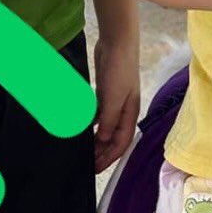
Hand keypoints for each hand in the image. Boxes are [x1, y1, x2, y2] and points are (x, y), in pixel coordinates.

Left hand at [93, 37, 140, 173]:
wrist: (117, 43)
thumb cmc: (119, 70)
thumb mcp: (113, 98)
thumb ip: (108, 121)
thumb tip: (102, 141)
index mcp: (130, 114)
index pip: (122, 143)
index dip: (110, 158)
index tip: (95, 169)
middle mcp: (124, 110)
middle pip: (114, 137)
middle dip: (102, 152)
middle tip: (87, 164)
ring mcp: (114, 101)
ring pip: (105, 127)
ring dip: (96, 140)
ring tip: (83, 150)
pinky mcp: (105, 93)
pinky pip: (98, 115)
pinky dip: (91, 124)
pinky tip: (81, 128)